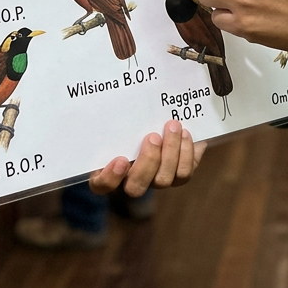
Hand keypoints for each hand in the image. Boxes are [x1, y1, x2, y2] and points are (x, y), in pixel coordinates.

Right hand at [87, 119, 206, 196]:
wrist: (173, 117)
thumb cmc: (143, 115)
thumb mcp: (130, 114)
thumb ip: (121, 116)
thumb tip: (109, 100)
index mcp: (112, 167)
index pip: (101, 185)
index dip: (109, 178)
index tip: (122, 159)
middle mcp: (133, 179)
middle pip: (135, 188)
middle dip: (147, 162)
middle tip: (153, 137)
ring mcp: (157, 180)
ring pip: (163, 180)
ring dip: (170, 151)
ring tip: (173, 126)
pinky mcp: (179, 176)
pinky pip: (183, 173)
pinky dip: (185, 152)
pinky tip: (185, 133)